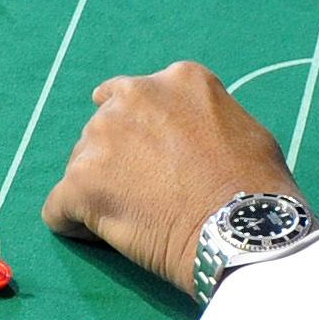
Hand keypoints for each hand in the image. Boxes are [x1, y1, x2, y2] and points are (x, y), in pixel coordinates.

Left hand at [43, 63, 302, 293]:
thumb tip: (190, 132)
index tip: (154, 163)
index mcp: (176, 80)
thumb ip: (205, 119)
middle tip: (147, 197)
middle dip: (117, 161)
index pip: (133, 99)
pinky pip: (58, 207)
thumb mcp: (244, 129)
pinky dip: (73, 224)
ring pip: (82, 166)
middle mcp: (133, 96)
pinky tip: (99, 238)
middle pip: (104, 130)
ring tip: (135, 221)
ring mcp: (102, 138)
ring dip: (99, 190)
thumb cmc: (259, 189)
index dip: (141, 136)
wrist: (245, 232)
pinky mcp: (80, 182)